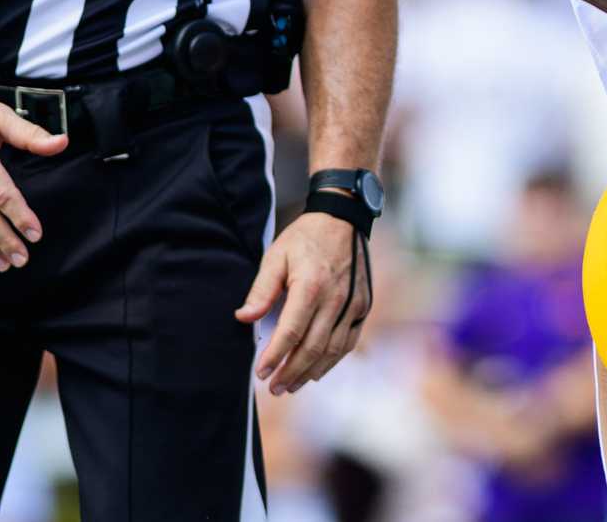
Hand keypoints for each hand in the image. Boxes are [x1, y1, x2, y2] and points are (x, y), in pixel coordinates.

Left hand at [238, 210, 372, 393]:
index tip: (260, 373)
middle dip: (291, 372)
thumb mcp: (277, 256)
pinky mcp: (363, 305)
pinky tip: (318, 370)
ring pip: (332, 349)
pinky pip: (349, 341)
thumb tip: (243, 318)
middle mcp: (335, 298)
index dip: (275, 356)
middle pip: (313, 348)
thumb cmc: (306, 237)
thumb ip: (261, 289)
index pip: (291, 332)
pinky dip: (333, 360)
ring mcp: (353, 304)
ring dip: (311, 372)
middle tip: (274, 388)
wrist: (345, 218)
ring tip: (292, 385)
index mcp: (311, 286)